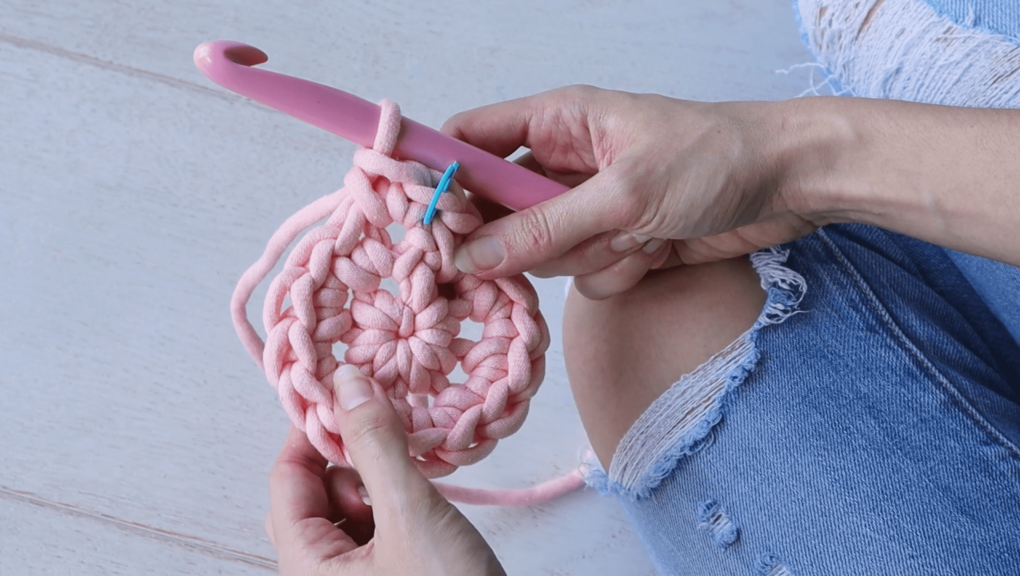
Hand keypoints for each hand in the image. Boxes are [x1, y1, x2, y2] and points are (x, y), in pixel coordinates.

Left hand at [266, 365, 505, 575]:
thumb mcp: (410, 514)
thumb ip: (376, 445)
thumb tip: (347, 382)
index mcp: (306, 568)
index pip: (287, 479)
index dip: (313, 431)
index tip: (346, 392)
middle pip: (314, 494)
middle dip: (351, 457)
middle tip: (389, 429)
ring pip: (348, 510)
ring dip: (377, 477)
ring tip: (413, 462)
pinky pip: (376, 529)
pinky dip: (394, 501)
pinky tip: (423, 491)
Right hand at [442, 85, 818, 298]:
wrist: (789, 185)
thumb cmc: (713, 157)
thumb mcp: (624, 190)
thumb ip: (544, 225)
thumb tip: (471, 254)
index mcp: (556, 121)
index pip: (470, 141)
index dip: (442, 178)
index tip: (428, 223)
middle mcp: (562, 163)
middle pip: (498, 212)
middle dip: (527, 238)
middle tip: (564, 242)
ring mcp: (588, 208)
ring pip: (543, 253)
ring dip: (587, 256)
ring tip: (635, 235)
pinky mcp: (615, 243)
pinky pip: (583, 275)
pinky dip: (616, 272)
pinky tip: (653, 251)